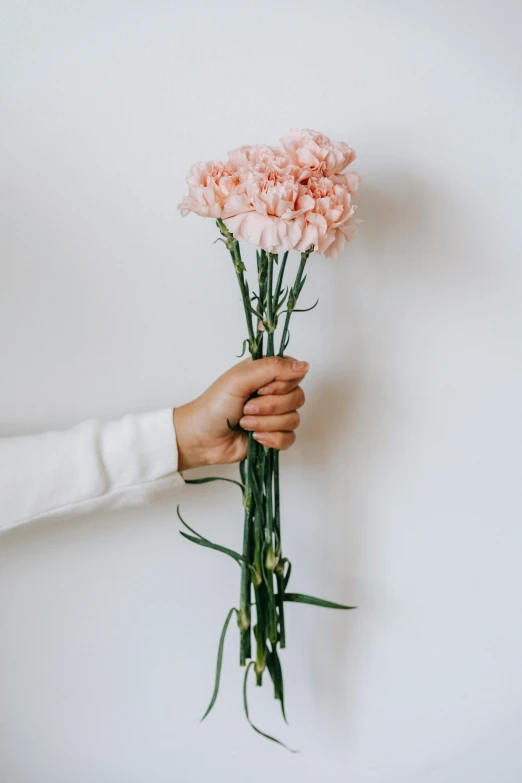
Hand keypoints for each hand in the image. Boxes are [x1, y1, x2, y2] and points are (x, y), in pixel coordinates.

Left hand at [173, 356, 308, 470]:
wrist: (201, 438)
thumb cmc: (214, 404)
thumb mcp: (241, 378)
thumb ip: (273, 368)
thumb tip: (304, 366)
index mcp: (267, 374)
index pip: (295, 373)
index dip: (282, 384)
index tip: (261, 388)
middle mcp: (274, 393)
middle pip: (297, 397)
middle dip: (270, 406)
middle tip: (246, 408)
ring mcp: (275, 416)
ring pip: (294, 419)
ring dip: (266, 423)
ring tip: (244, 424)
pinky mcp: (274, 436)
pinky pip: (289, 438)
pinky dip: (271, 439)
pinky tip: (255, 439)